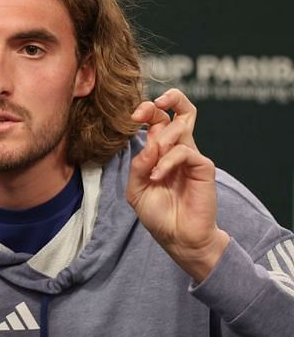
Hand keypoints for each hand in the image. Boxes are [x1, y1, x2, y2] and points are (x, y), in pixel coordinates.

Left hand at [126, 88, 228, 282]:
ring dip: (161, 140)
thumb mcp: (136, 190)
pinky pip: (184, 151)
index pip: (159, 119)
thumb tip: (148, 143)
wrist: (178, 237)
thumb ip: (138, 166)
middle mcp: (178, 149)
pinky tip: (158, 176)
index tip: (133, 117)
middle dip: (169, 99)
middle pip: (182, 110)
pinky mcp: (203, 168)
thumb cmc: (158, 214)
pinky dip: (167, 161)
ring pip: (183, 125)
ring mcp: (192, 157)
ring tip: (152, 168)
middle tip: (146, 109)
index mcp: (161, 151)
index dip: (148, 110)